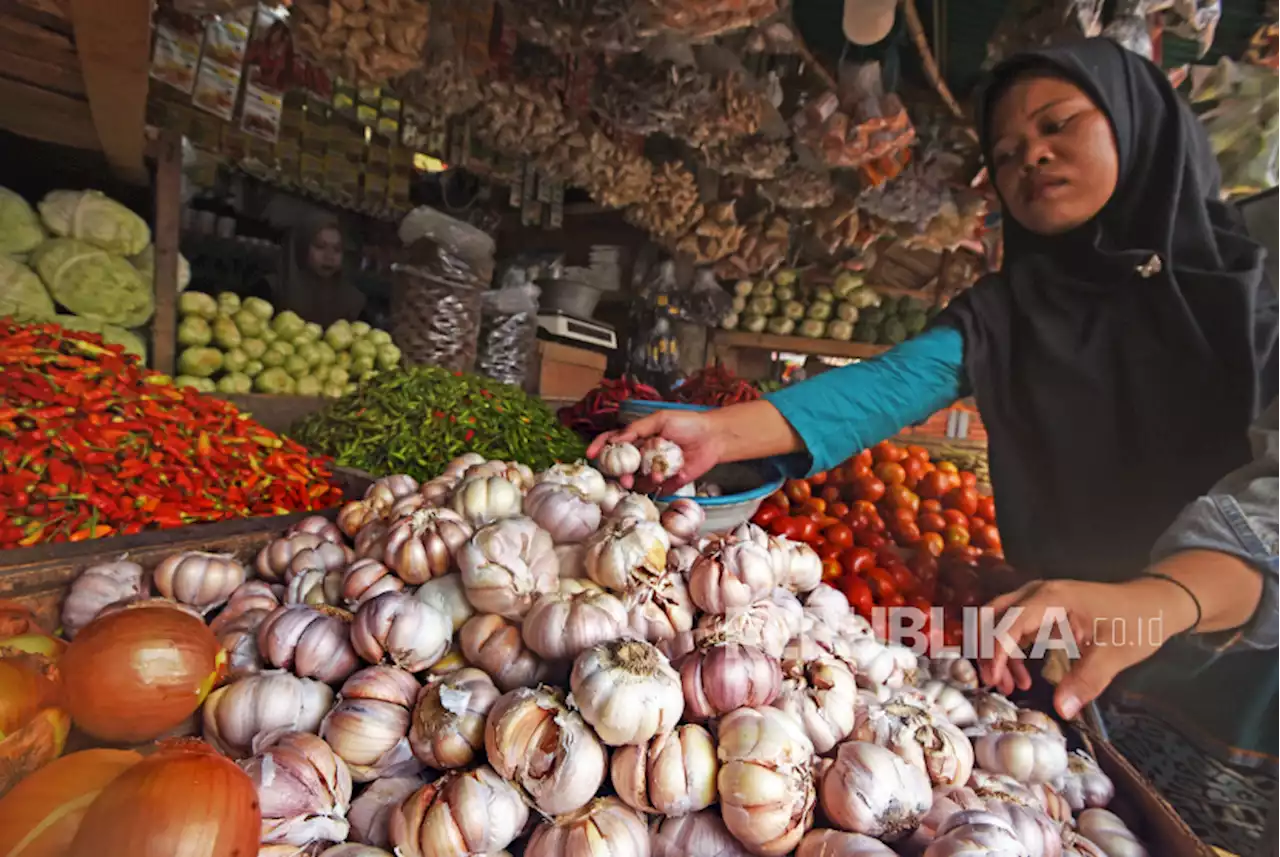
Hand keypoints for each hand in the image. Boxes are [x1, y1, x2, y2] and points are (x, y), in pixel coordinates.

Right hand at [586, 410, 725, 493]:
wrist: (712, 438)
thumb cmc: (687, 424)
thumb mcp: (660, 420)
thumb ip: (638, 429)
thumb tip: (616, 439)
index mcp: (638, 437)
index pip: (613, 442)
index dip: (600, 447)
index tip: (590, 454)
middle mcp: (642, 454)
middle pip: (621, 465)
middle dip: (617, 472)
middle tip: (622, 476)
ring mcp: (653, 469)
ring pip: (635, 479)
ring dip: (637, 480)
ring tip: (650, 476)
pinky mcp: (666, 481)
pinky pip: (654, 488)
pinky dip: (655, 485)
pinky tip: (662, 479)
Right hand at [978, 577, 1198, 720]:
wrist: (1153, 604)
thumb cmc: (1137, 623)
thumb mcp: (1115, 654)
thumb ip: (1087, 680)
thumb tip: (1062, 709)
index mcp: (1052, 600)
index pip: (1008, 622)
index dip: (995, 652)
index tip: (996, 681)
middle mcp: (1038, 594)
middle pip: (991, 615)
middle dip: (985, 649)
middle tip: (994, 682)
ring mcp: (1039, 601)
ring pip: (998, 621)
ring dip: (995, 652)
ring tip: (1009, 687)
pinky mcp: (1043, 611)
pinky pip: (1013, 628)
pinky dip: (1009, 651)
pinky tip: (1022, 677)